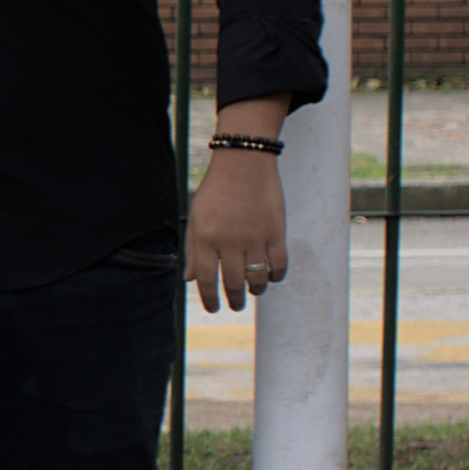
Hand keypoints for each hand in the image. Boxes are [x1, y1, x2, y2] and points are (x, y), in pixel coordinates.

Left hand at [188, 148, 289, 314]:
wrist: (244, 161)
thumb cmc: (217, 189)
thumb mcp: (197, 216)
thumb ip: (193, 250)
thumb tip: (190, 280)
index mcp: (206, 237)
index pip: (207, 279)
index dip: (209, 299)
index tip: (214, 308)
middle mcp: (230, 241)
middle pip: (233, 283)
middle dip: (234, 300)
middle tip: (235, 305)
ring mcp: (255, 237)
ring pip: (257, 278)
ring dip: (255, 291)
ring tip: (253, 292)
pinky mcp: (276, 231)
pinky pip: (278, 264)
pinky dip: (275, 276)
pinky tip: (271, 277)